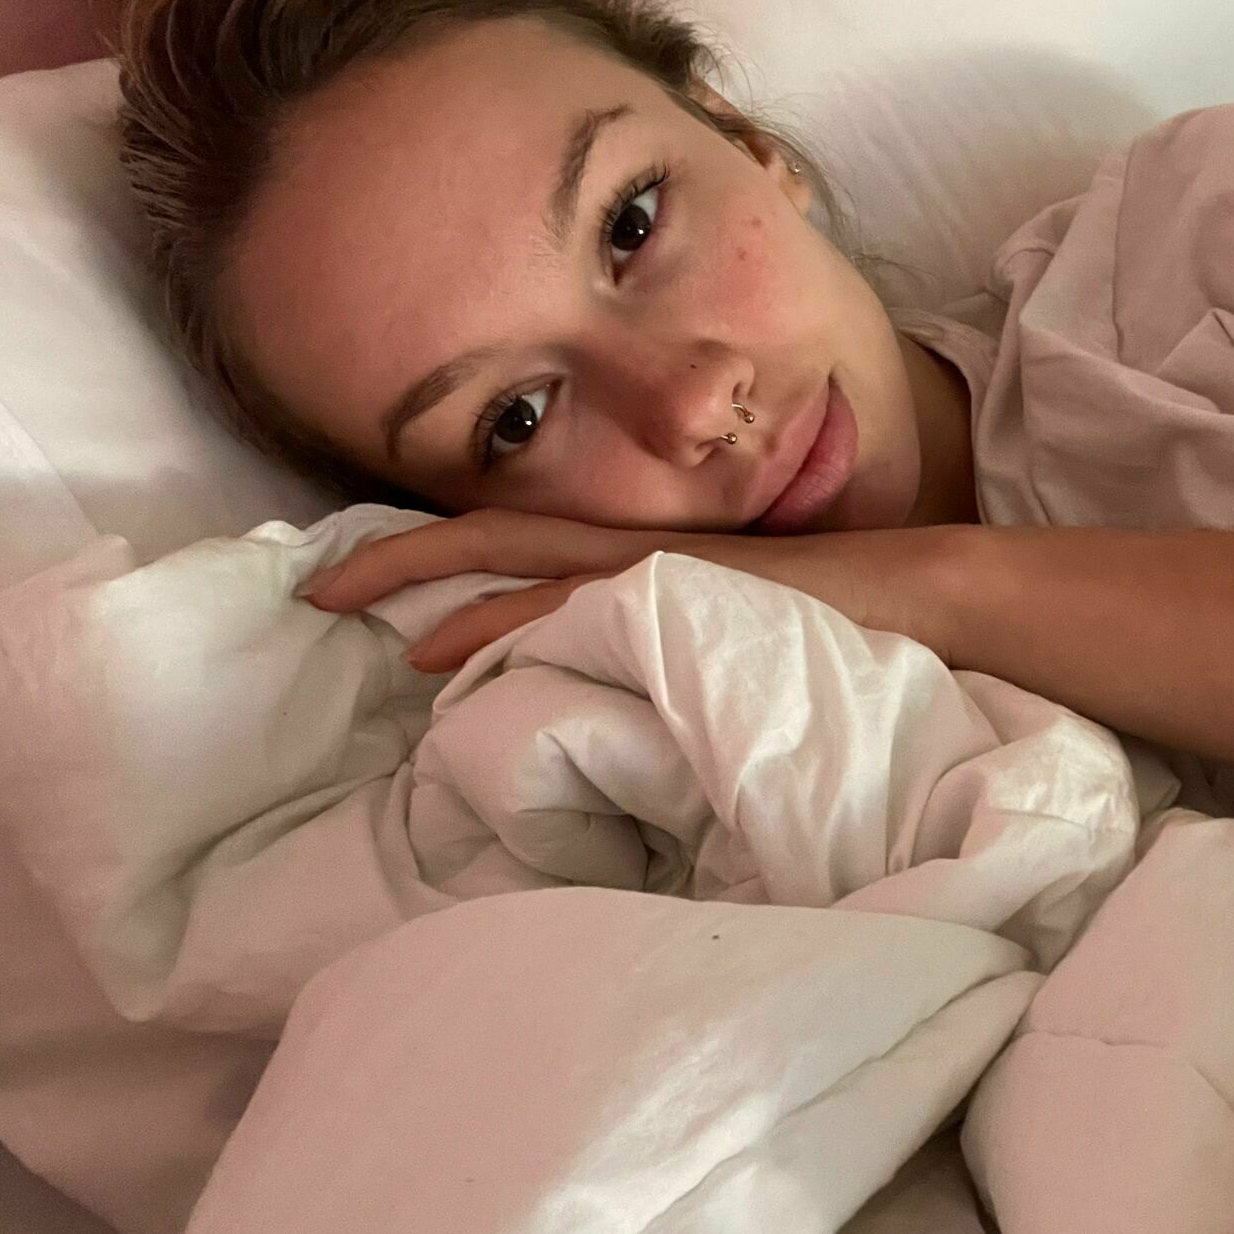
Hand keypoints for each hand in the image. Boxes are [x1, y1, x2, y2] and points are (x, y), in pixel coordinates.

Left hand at [297, 508, 961, 671]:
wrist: (922, 595)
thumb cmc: (840, 623)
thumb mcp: (735, 633)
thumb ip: (672, 649)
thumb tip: (616, 699)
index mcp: (642, 556)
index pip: (521, 541)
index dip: (441, 556)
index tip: (371, 588)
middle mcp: (633, 550)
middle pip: (491, 534)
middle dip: (396, 558)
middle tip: (311, 587)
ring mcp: (650, 570)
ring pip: (512, 557)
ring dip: (426, 583)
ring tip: (349, 608)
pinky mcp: (672, 596)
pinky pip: (567, 604)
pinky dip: (495, 622)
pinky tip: (444, 653)